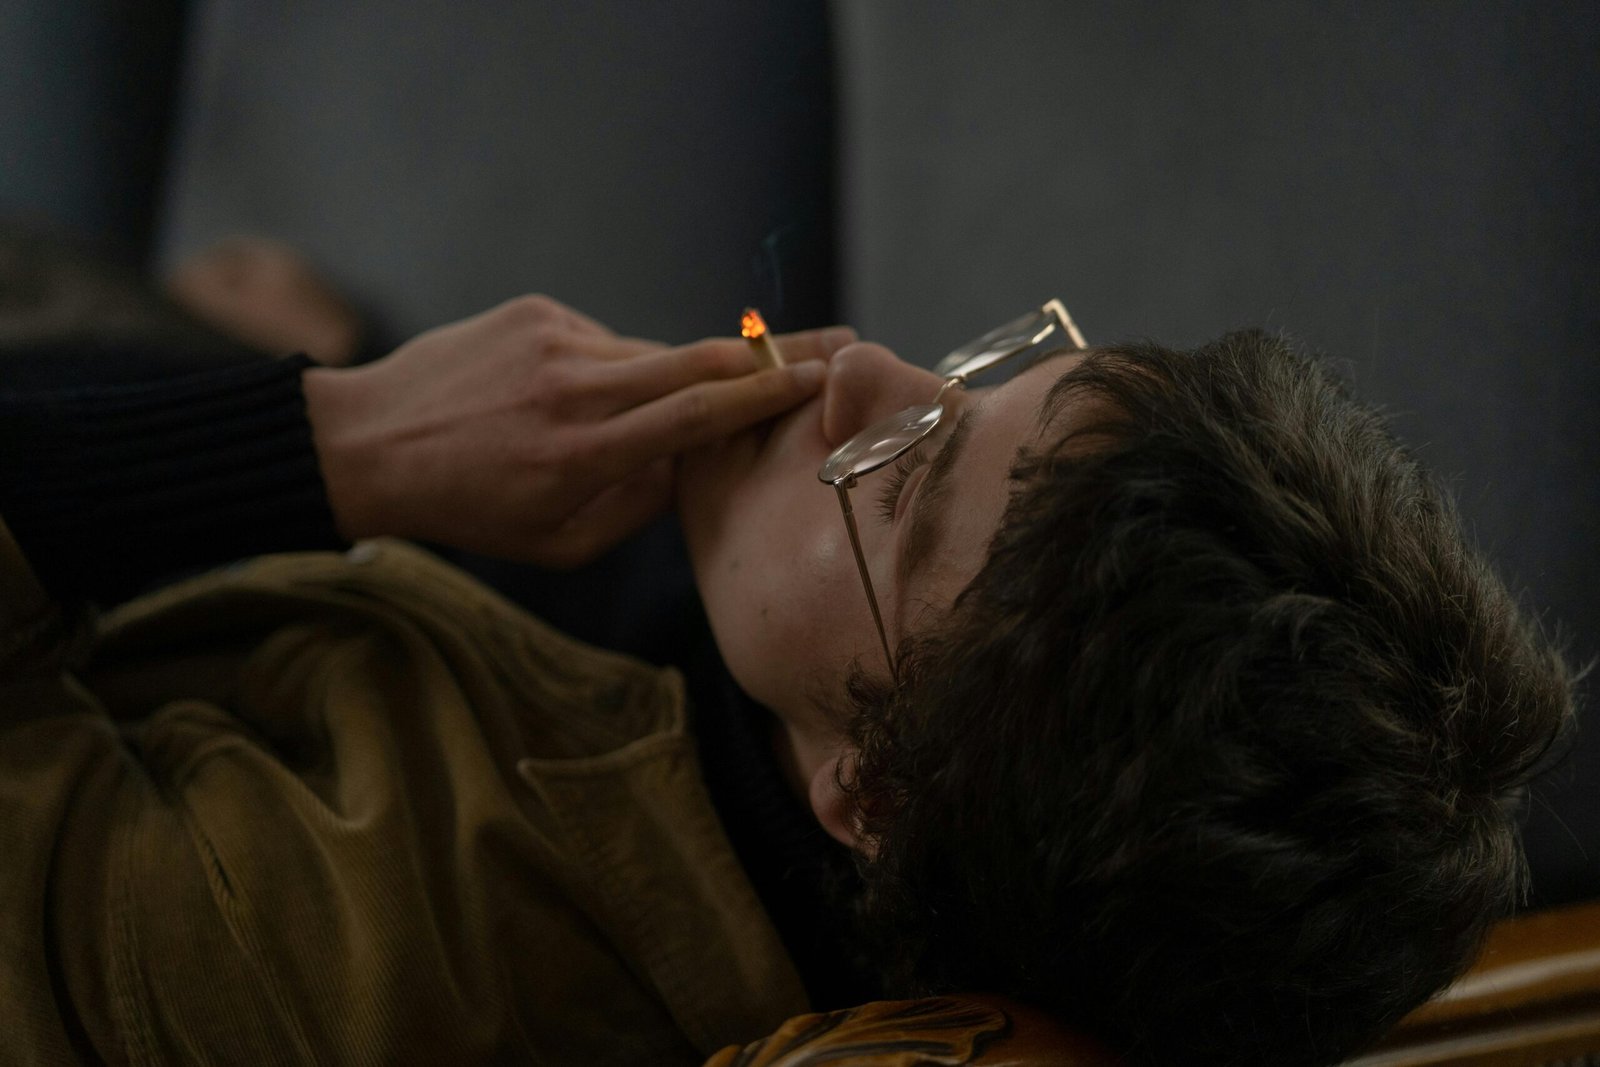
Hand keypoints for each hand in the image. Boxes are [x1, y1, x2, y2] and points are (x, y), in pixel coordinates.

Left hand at [304, 294, 852, 566]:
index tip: (822, 379)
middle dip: (772, 356)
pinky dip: (609, 370)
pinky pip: (605, 342)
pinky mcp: (538, 313)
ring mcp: (556, 341)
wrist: (370, 444)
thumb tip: (696, 459)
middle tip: (832, 345)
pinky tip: (564, 399)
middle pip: (701, 359)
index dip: (770, 393)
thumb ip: (639, 505)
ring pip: (652, 354)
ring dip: (671, 379)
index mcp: (584, 455)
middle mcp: (576, 389)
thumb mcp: (559, 542)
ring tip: (624, 418)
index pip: (702, 413)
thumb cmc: (471, 509)